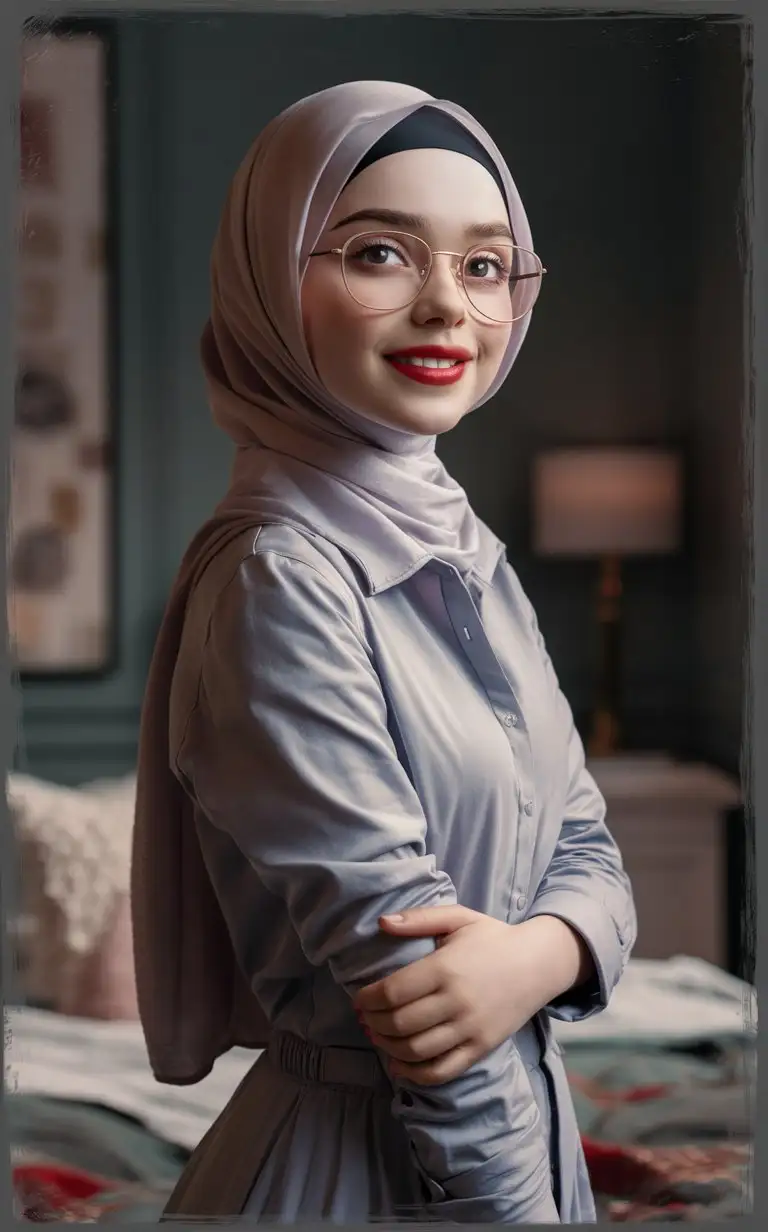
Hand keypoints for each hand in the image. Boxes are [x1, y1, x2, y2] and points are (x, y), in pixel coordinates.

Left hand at [355, 906, 591, 1085]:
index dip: (368, 1000)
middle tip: (364, 1019)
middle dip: (373, 1024)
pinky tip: (399, 1065)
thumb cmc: (493, 937)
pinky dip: (415, 1074)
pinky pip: (442, 1071)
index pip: (393, 992)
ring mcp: (470, 1029)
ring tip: (377, 1037)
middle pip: (399, 1024)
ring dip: (388, 1048)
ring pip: (416, 1051)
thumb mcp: (458, 917)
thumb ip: (419, 919)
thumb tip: (381, 922)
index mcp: (446, 968)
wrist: (539, 963)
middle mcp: (456, 1002)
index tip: (359, 999)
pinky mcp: (481, 1048)